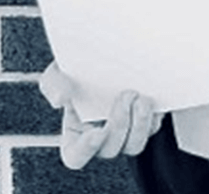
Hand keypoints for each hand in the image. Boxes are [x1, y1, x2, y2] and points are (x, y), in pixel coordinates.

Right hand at [39, 61, 162, 169]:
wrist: (103, 53)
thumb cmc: (75, 72)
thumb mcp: (56, 74)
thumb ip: (53, 85)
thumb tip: (61, 99)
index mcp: (74, 135)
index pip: (77, 156)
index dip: (86, 149)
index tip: (97, 132)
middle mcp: (100, 140)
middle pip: (111, 149)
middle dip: (120, 125)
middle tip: (126, 95)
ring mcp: (123, 133)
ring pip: (135, 145)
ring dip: (141, 124)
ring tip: (142, 98)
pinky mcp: (143, 122)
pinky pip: (152, 128)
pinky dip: (155, 116)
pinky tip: (153, 96)